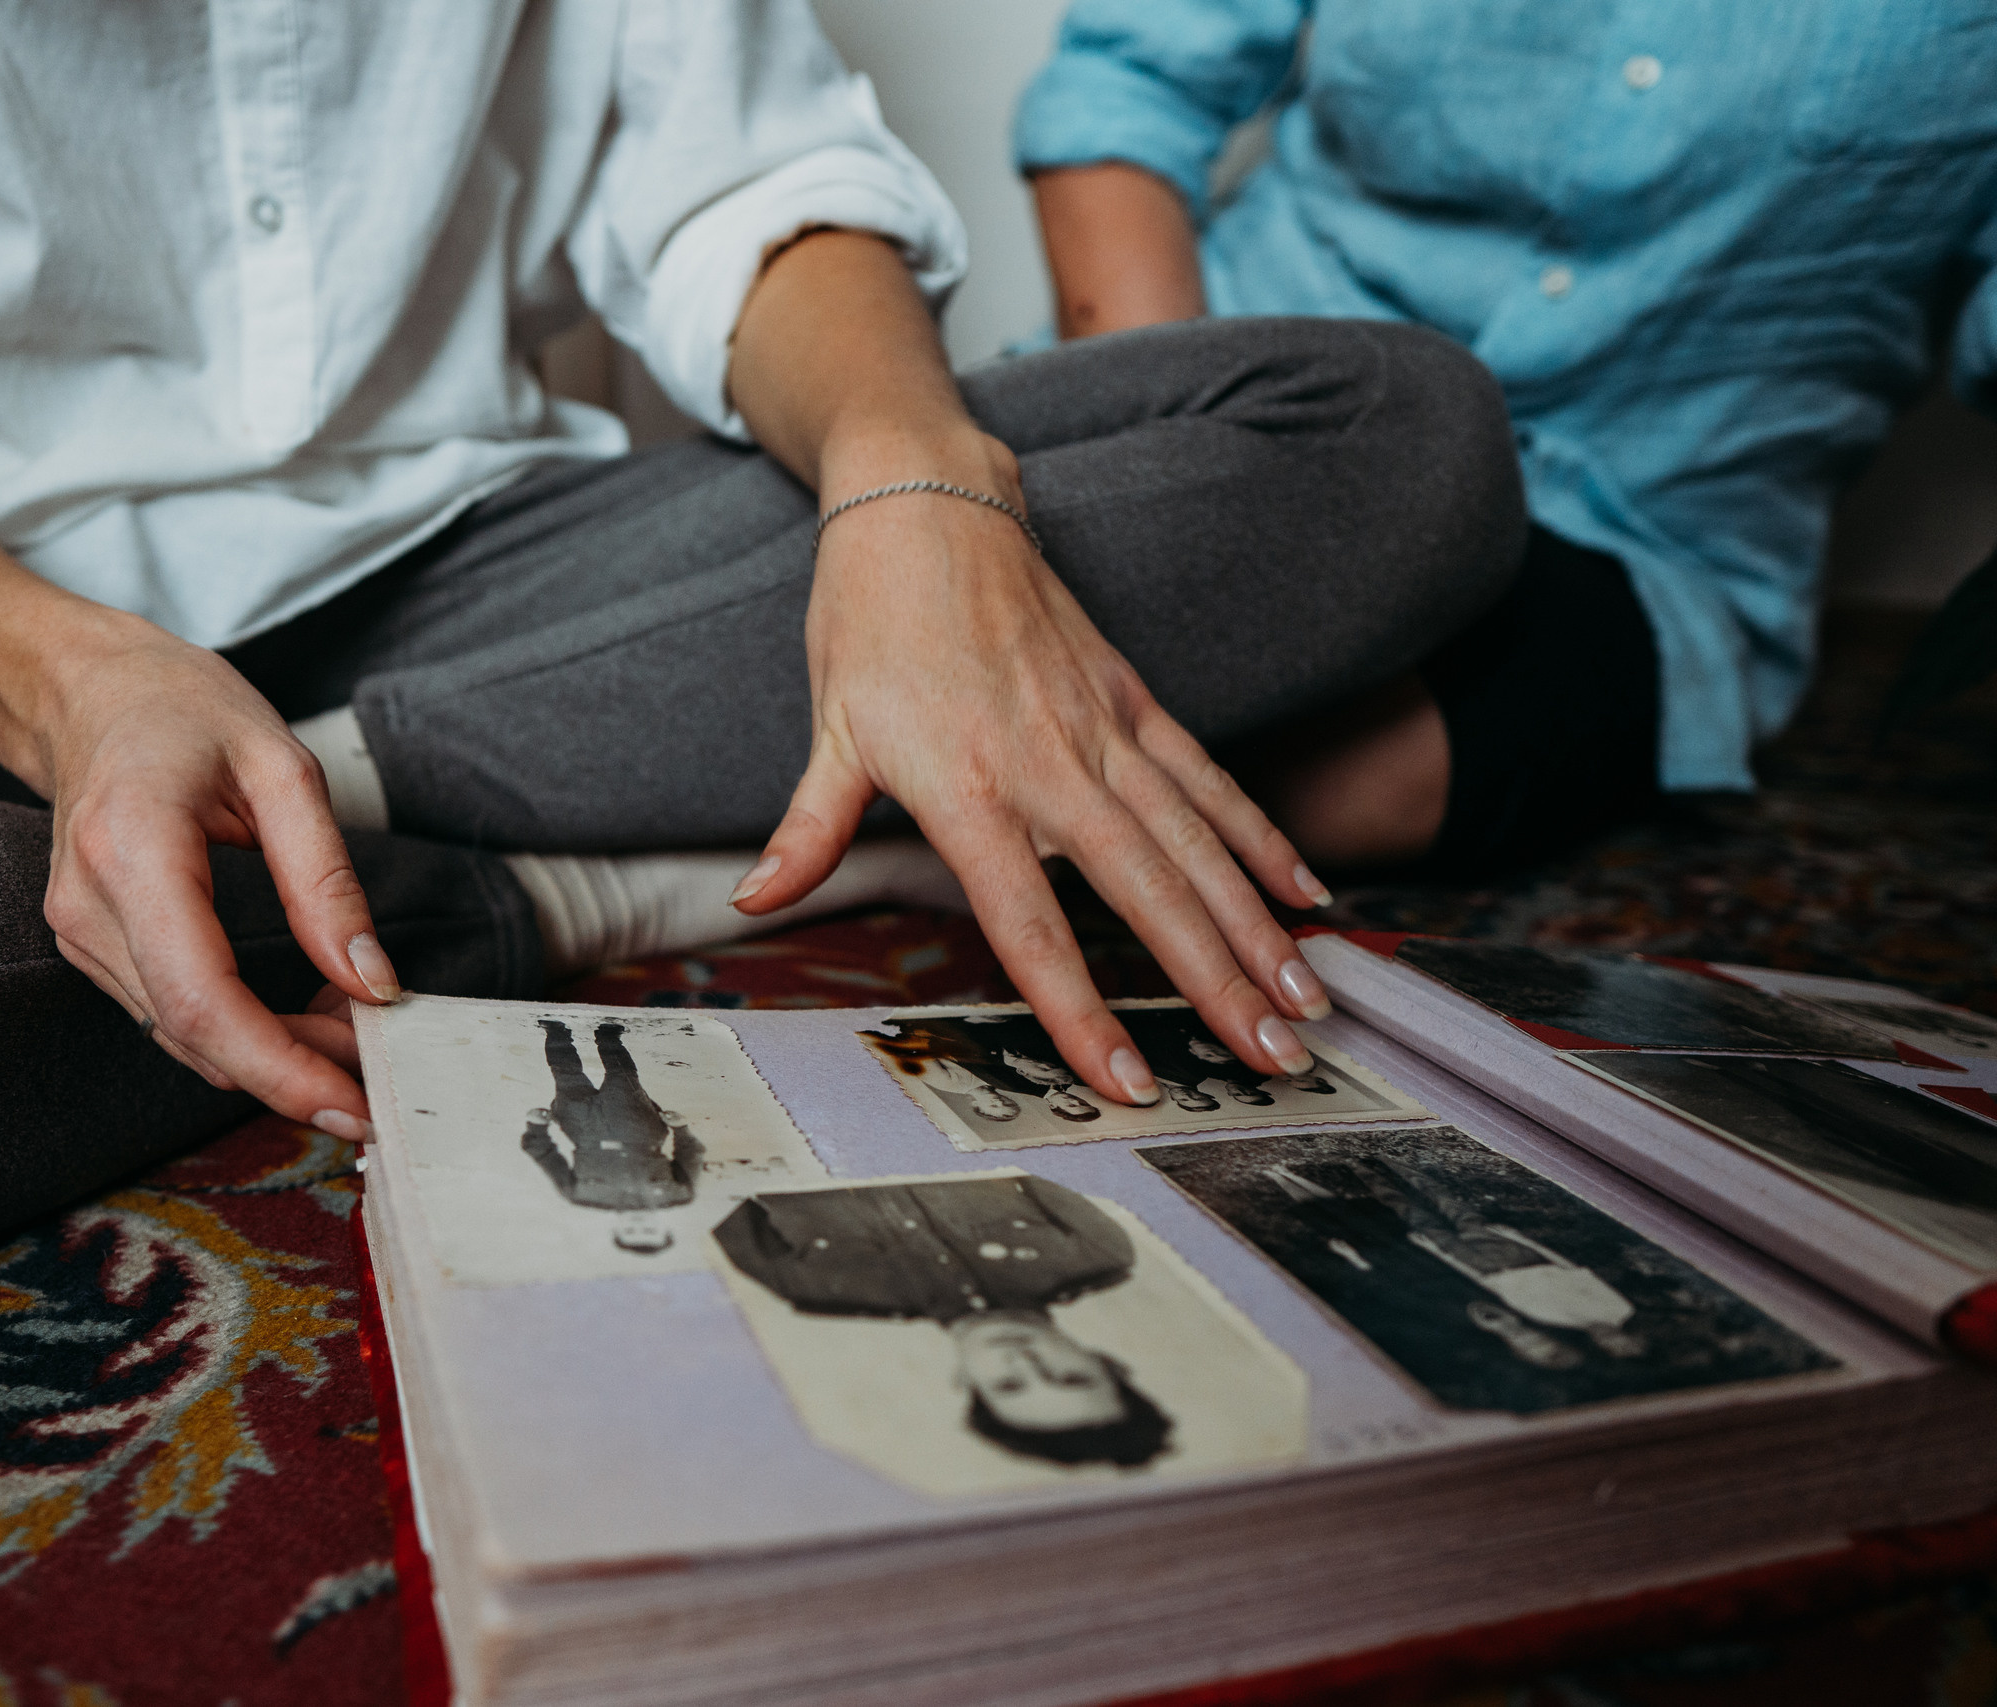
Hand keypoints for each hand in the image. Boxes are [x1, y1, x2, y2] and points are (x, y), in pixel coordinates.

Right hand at [32, 614, 392, 1136]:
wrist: (87, 690)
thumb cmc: (183, 710)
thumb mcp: (281, 768)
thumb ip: (326, 880)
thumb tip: (372, 981)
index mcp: (133, 849)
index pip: (201, 998)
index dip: (278, 1068)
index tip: (353, 1102)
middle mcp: (89, 905)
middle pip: (194, 1033)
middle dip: (295, 1068)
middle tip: (383, 1063)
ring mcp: (78, 932)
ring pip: (183, 1037)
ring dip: (275, 1054)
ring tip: (354, 1028)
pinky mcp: (90, 946)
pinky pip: (171, 1015)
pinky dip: (243, 1030)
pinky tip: (302, 1012)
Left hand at [734, 432, 1333, 1101]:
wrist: (927, 497)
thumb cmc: (869, 616)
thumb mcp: (828, 727)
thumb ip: (808, 830)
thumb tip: (757, 903)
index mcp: (966, 785)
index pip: (1029, 922)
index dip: (1078, 1007)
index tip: (1127, 1078)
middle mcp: (1049, 762)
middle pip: (1146, 889)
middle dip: (1216, 982)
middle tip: (1275, 1056)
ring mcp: (1101, 727)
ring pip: (1197, 840)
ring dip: (1256, 925)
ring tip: (1305, 998)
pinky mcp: (1131, 697)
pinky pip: (1207, 777)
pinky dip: (1258, 836)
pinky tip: (1305, 892)